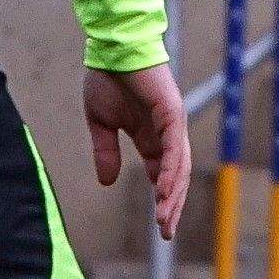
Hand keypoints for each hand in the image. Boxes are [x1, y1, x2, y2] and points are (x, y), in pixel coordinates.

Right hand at [85, 62, 191, 241]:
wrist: (111, 47)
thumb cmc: (108, 78)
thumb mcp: (100, 123)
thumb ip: (106, 151)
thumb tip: (107, 182)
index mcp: (151, 137)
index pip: (163, 174)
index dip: (163, 199)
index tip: (159, 224)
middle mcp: (167, 133)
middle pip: (176, 176)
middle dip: (171, 205)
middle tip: (166, 232)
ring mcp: (172, 123)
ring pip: (178, 166)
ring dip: (172, 195)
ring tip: (165, 220)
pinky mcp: (171, 111)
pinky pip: (173, 147)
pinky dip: (170, 170)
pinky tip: (164, 190)